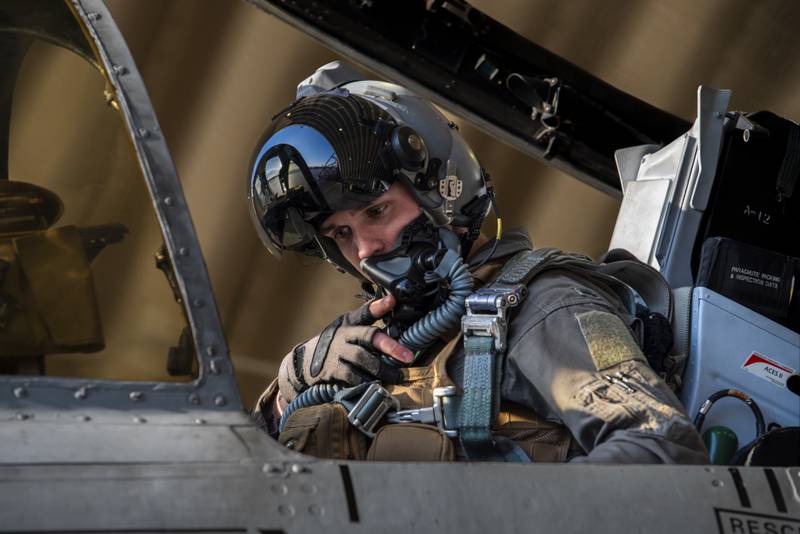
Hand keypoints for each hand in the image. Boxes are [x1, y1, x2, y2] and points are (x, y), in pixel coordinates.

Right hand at [277, 295, 413, 401]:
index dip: (379, 306)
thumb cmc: (334, 342)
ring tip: (397, 376)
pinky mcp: (331, 370)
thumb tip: (393, 305)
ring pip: (362, 359)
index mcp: (349, 323)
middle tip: (408, 357)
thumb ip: (367, 319)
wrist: (304, 362)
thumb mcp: (347, 326)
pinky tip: (377, 385)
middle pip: (368, 337)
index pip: (365, 311)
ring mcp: (336, 352)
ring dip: (382, 369)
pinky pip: (352, 377)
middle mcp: (343, 335)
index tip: (393, 300)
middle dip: (390, 346)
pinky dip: (366, 382)